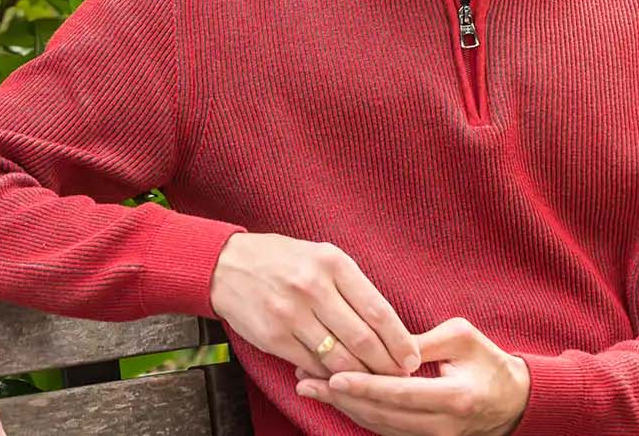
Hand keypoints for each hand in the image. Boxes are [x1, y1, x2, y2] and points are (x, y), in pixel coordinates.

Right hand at [209, 232, 420, 377]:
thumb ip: (352, 286)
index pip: (378, 310)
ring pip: (339, 359)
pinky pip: (313, 365)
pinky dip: (330, 377)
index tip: (413, 357)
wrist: (226, 265)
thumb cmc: (282, 260)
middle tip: (400, 378)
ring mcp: (292, 314)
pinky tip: (340, 380)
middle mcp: (313, 287)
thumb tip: (388, 326)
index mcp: (332, 262)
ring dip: (362, 377)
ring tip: (376, 384)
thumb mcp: (321, 255)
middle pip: (363, 339)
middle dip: (387, 365)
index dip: (400, 340)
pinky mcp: (274, 337)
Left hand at [294, 317, 530, 435]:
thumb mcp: (461, 338)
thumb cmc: (488, 361)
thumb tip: (379, 338)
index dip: (365, 386)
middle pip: (382, 415)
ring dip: (343, 407)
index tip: (333, 376)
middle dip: (341, 398)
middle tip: (307, 380)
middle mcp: (441, 426)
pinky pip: (385, 429)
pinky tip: (335, 398)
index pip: (400, 394)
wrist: (513, 401)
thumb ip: (421, 342)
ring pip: (379, 426)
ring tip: (310, 386)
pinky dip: (358, 413)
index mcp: (454, 398)